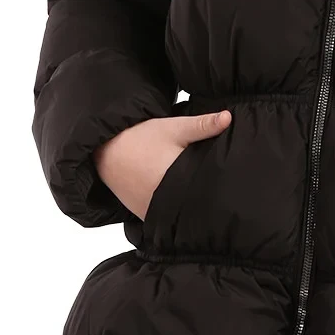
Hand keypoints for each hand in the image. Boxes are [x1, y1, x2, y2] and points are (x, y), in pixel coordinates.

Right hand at [95, 109, 232, 218]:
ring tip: (198, 196)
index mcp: (175, 178)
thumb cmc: (140, 137)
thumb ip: (202, 125)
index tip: (230, 187)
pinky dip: (171, 211)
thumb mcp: (173, 128)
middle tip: (217, 191)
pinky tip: (178, 200)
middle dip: (205, 198)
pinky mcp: (142, 215)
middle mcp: (162, 200)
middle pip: (194, 204)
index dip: (219, 189)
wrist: (104, 150)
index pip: (206, 190)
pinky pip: (163, 217)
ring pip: (178, 214)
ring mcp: (151, 211)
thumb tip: (228, 117)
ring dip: (187, 206)